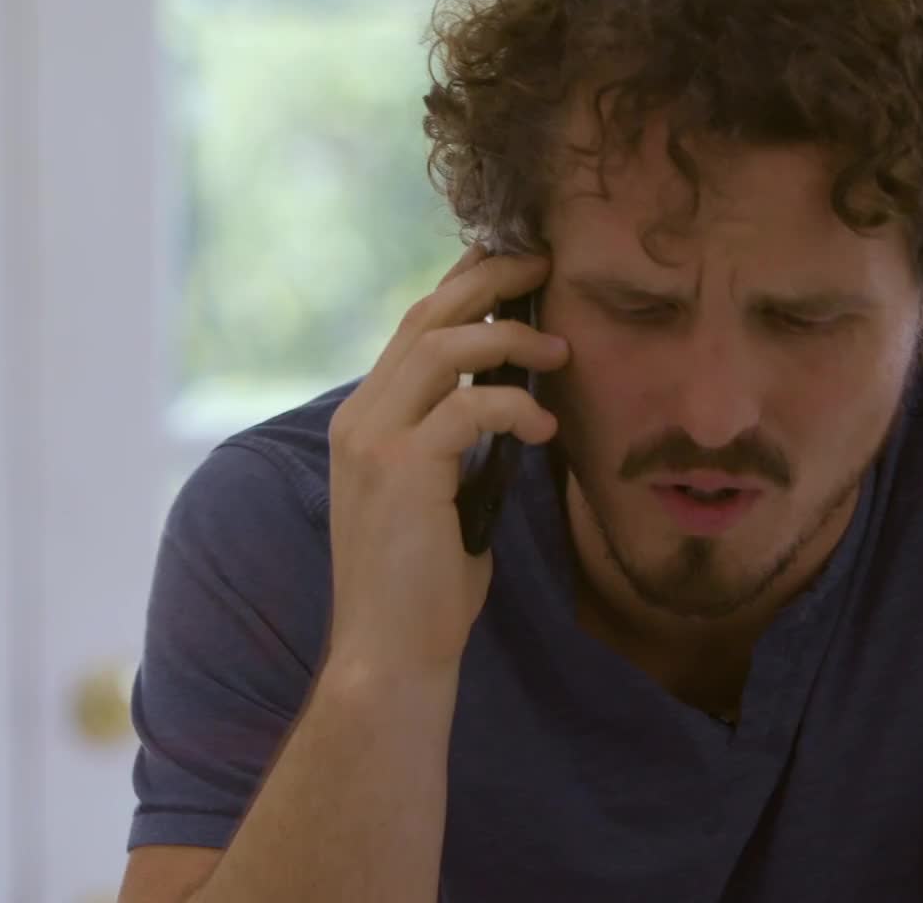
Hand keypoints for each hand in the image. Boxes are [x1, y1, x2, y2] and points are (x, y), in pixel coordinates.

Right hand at [322, 244, 569, 680]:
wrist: (391, 657)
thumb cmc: (425, 589)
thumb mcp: (444, 498)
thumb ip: (459, 446)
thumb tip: (514, 404)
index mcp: (365, 420)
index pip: (415, 328)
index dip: (465, 287)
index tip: (518, 265)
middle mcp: (360, 419)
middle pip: (427, 316)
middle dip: (490, 280)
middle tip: (547, 265)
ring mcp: (373, 441)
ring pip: (445, 346)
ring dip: (512, 337)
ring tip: (563, 350)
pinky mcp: (401, 469)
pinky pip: (471, 406)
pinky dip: (518, 407)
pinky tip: (547, 428)